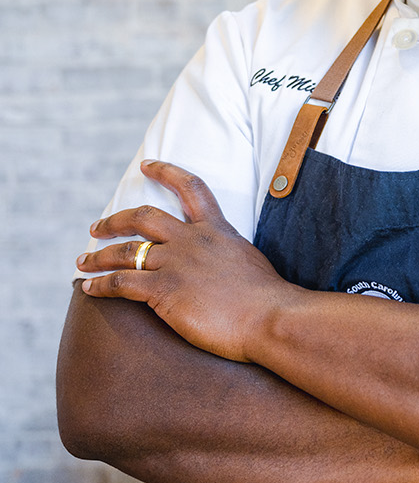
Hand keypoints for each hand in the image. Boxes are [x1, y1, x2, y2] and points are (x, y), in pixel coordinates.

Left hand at [77, 160, 298, 362]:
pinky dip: (100, 284)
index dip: (165, 172)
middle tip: (97, 227)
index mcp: (216, 229)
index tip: (146, 165)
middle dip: (115, 221)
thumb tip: (220, 263)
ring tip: (83, 261)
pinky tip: (89, 288)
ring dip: (98, 256)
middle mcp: (191, 240)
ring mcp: (176, 264)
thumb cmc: (267, 299)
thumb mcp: (248, 260)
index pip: (189, 187)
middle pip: (143, 217)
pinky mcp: (164, 290)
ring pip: (124, 251)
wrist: (270, 318)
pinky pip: (121, 282)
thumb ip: (227, 254)